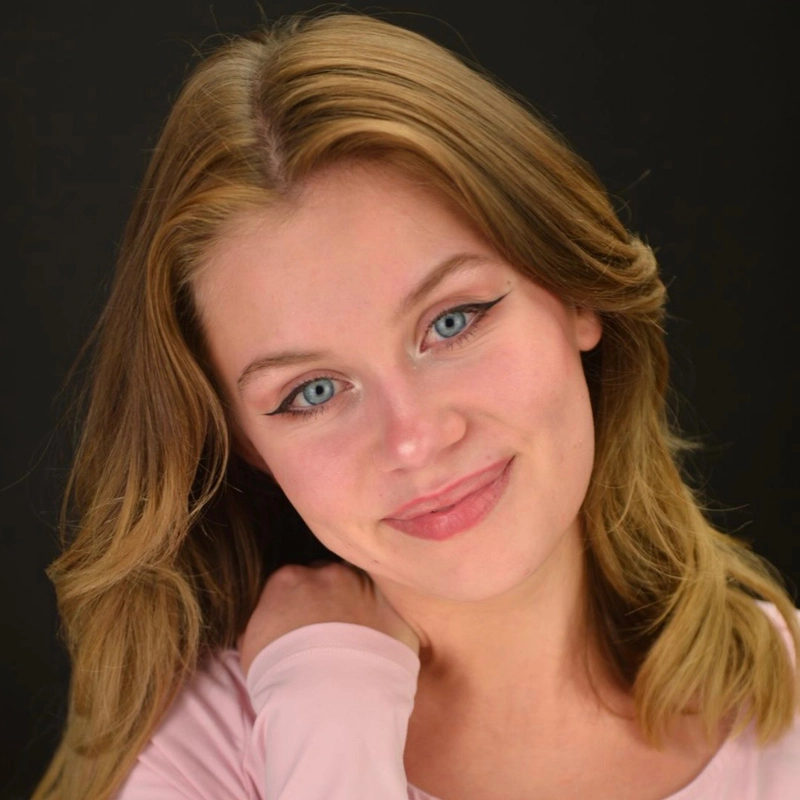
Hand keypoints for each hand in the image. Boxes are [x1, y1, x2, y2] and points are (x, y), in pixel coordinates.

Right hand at [239, 562, 419, 674]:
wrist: (330, 702)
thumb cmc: (280, 678)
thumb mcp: (251, 649)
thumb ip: (259, 624)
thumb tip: (262, 623)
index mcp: (288, 579)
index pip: (294, 580)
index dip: (299, 603)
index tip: (301, 623)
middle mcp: (329, 573)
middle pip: (329, 579)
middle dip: (330, 598)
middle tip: (330, 633)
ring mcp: (366, 588)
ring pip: (363, 590)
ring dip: (360, 609)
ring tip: (356, 643)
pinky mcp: (396, 610)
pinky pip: (392, 614)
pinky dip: (386, 628)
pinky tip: (379, 651)